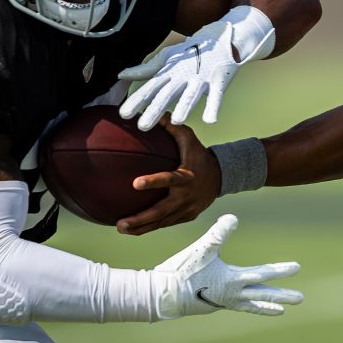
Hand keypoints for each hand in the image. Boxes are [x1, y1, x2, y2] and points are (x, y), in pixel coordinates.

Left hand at [117, 118, 220, 235]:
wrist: (221, 177)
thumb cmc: (199, 155)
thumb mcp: (189, 138)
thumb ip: (172, 127)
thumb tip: (154, 113)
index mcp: (186, 177)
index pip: (168, 179)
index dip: (153, 182)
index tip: (135, 183)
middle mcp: (186, 197)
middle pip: (161, 212)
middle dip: (141, 219)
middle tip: (121, 223)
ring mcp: (187, 210)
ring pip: (162, 222)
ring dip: (141, 228)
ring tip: (120, 228)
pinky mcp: (186, 217)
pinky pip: (165, 223)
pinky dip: (149, 227)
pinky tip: (132, 229)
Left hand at [118, 7, 274, 130]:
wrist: (220, 39)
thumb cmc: (189, 54)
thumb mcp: (166, 59)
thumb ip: (145, 70)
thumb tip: (121, 75)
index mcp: (169, 72)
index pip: (150, 88)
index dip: (137, 101)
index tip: (124, 114)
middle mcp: (183, 75)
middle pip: (167, 94)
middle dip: (155, 109)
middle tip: (143, 126)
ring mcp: (201, 78)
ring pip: (192, 94)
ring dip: (185, 106)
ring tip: (177, 121)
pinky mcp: (219, 80)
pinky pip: (217, 96)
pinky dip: (213, 107)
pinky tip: (209, 120)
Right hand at [151, 214, 302, 317]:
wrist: (162, 295)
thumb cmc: (182, 271)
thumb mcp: (201, 249)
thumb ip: (218, 233)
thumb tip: (233, 217)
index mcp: (232, 281)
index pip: (262, 274)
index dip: (281, 270)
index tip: (297, 268)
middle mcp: (232, 294)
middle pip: (262, 295)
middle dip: (282, 296)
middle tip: (301, 299)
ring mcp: (223, 301)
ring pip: (251, 304)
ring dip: (267, 305)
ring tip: (282, 310)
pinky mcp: (213, 303)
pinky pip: (237, 305)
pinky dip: (247, 305)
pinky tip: (245, 301)